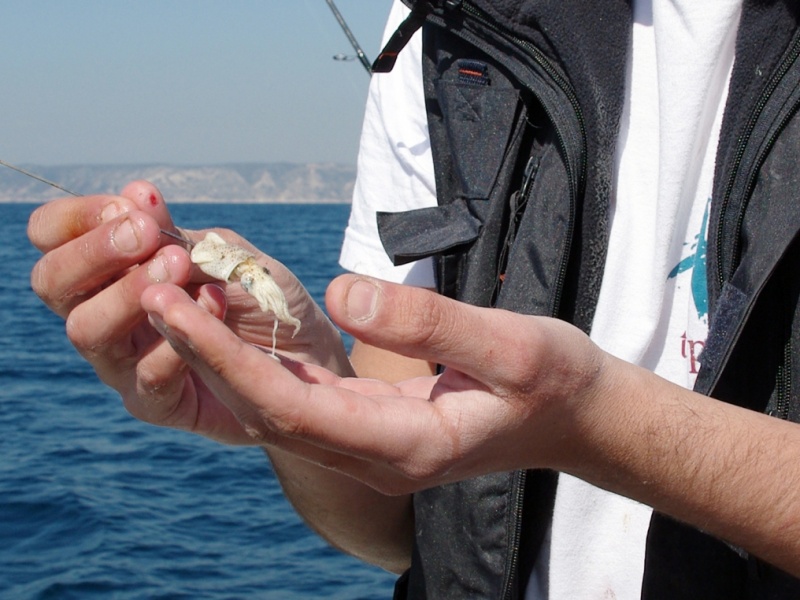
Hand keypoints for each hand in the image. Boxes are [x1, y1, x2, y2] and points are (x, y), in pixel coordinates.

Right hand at [28, 182, 348, 443]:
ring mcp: (125, 364)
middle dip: (94, 252)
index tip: (131, 207)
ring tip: (180, 266)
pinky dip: (176, 339)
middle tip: (146, 234)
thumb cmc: (262, 297)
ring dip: (130, 291)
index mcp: (114, 270)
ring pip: (87, 330)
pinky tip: (213, 308)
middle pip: (52, 284)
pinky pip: (146, 377)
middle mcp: (106, 316)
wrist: (311, 353)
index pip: (53, 237)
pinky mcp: (158, 404)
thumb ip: (178, 236)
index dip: (78, 218)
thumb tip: (133, 194)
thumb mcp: (226, 255)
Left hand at [140, 274, 607, 493]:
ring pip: (276, 407)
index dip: (228, 359)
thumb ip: (430, 322)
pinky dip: (260, 358)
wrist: (576, 418)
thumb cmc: (554, 382)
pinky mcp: (371, 425)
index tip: (175, 308)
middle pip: (268, 411)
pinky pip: (301, 396)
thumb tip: (343, 294)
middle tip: (149, 293)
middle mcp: (373, 457)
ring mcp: (369, 445)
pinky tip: (236, 318)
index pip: (292, 407)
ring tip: (176, 298)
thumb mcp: (512, 344)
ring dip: (224, 357)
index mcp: (403, 447)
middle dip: (206, 356)